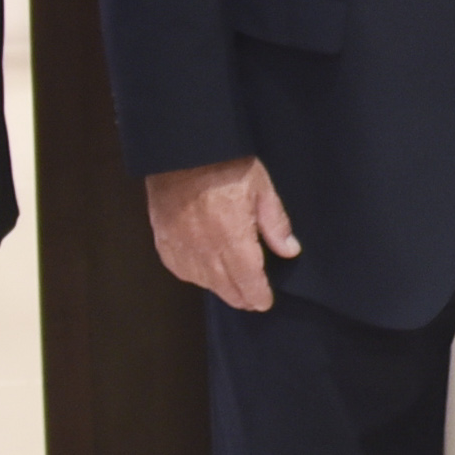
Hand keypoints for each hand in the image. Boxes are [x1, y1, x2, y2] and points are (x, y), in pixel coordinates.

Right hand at [148, 156, 300, 311]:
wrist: (180, 152)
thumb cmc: (225, 165)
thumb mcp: (261, 188)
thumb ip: (275, 223)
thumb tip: (290, 250)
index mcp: (233, 238)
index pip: (249, 282)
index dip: (259, 296)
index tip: (265, 301)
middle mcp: (205, 250)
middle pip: (226, 289)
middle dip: (242, 297)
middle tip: (253, 298)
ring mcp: (181, 248)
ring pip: (204, 283)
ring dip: (220, 288)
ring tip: (232, 285)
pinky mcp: (164, 243)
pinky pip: (182, 271)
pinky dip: (196, 275)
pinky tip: (205, 271)